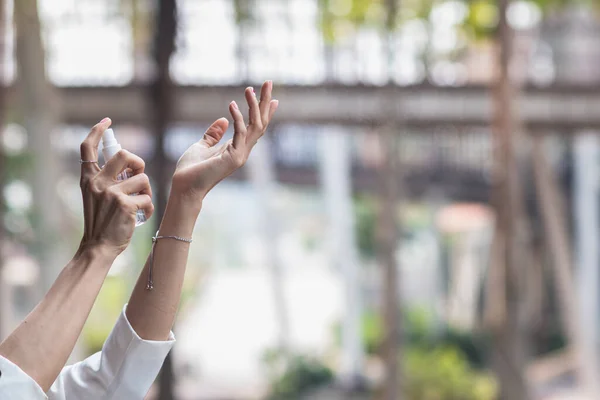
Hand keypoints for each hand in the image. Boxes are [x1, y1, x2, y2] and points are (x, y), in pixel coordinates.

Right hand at [78, 118, 153, 255]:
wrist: (98, 247)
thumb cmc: (102, 221)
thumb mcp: (96, 196)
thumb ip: (106, 179)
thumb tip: (129, 164)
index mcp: (88, 179)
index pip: (87, 148)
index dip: (97, 131)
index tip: (107, 121)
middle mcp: (97, 182)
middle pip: (125, 155)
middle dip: (139, 164)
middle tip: (138, 176)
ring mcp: (111, 193)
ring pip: (143, 179)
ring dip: (146, 191)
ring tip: (139, 203)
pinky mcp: (125, 204)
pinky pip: (148, 198)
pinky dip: (148, 208)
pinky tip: (140, 216)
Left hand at [171, 81, 278, 206]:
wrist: (184, 186)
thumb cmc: (191, 169)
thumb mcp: (202, 145)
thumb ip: (213, 134)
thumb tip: (223, 120)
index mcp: (237, 148)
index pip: (255, 127)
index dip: (264, 112)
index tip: (273, 98)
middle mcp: (243, 151)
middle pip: (260, 123)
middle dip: (264, 102)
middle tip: (268, 82)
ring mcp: (241, 155)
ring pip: (255, 126)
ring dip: (254, 106)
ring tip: (249, 89)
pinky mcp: (234, 157)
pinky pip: (240, 133)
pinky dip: (237, 117)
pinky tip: (232, 104)